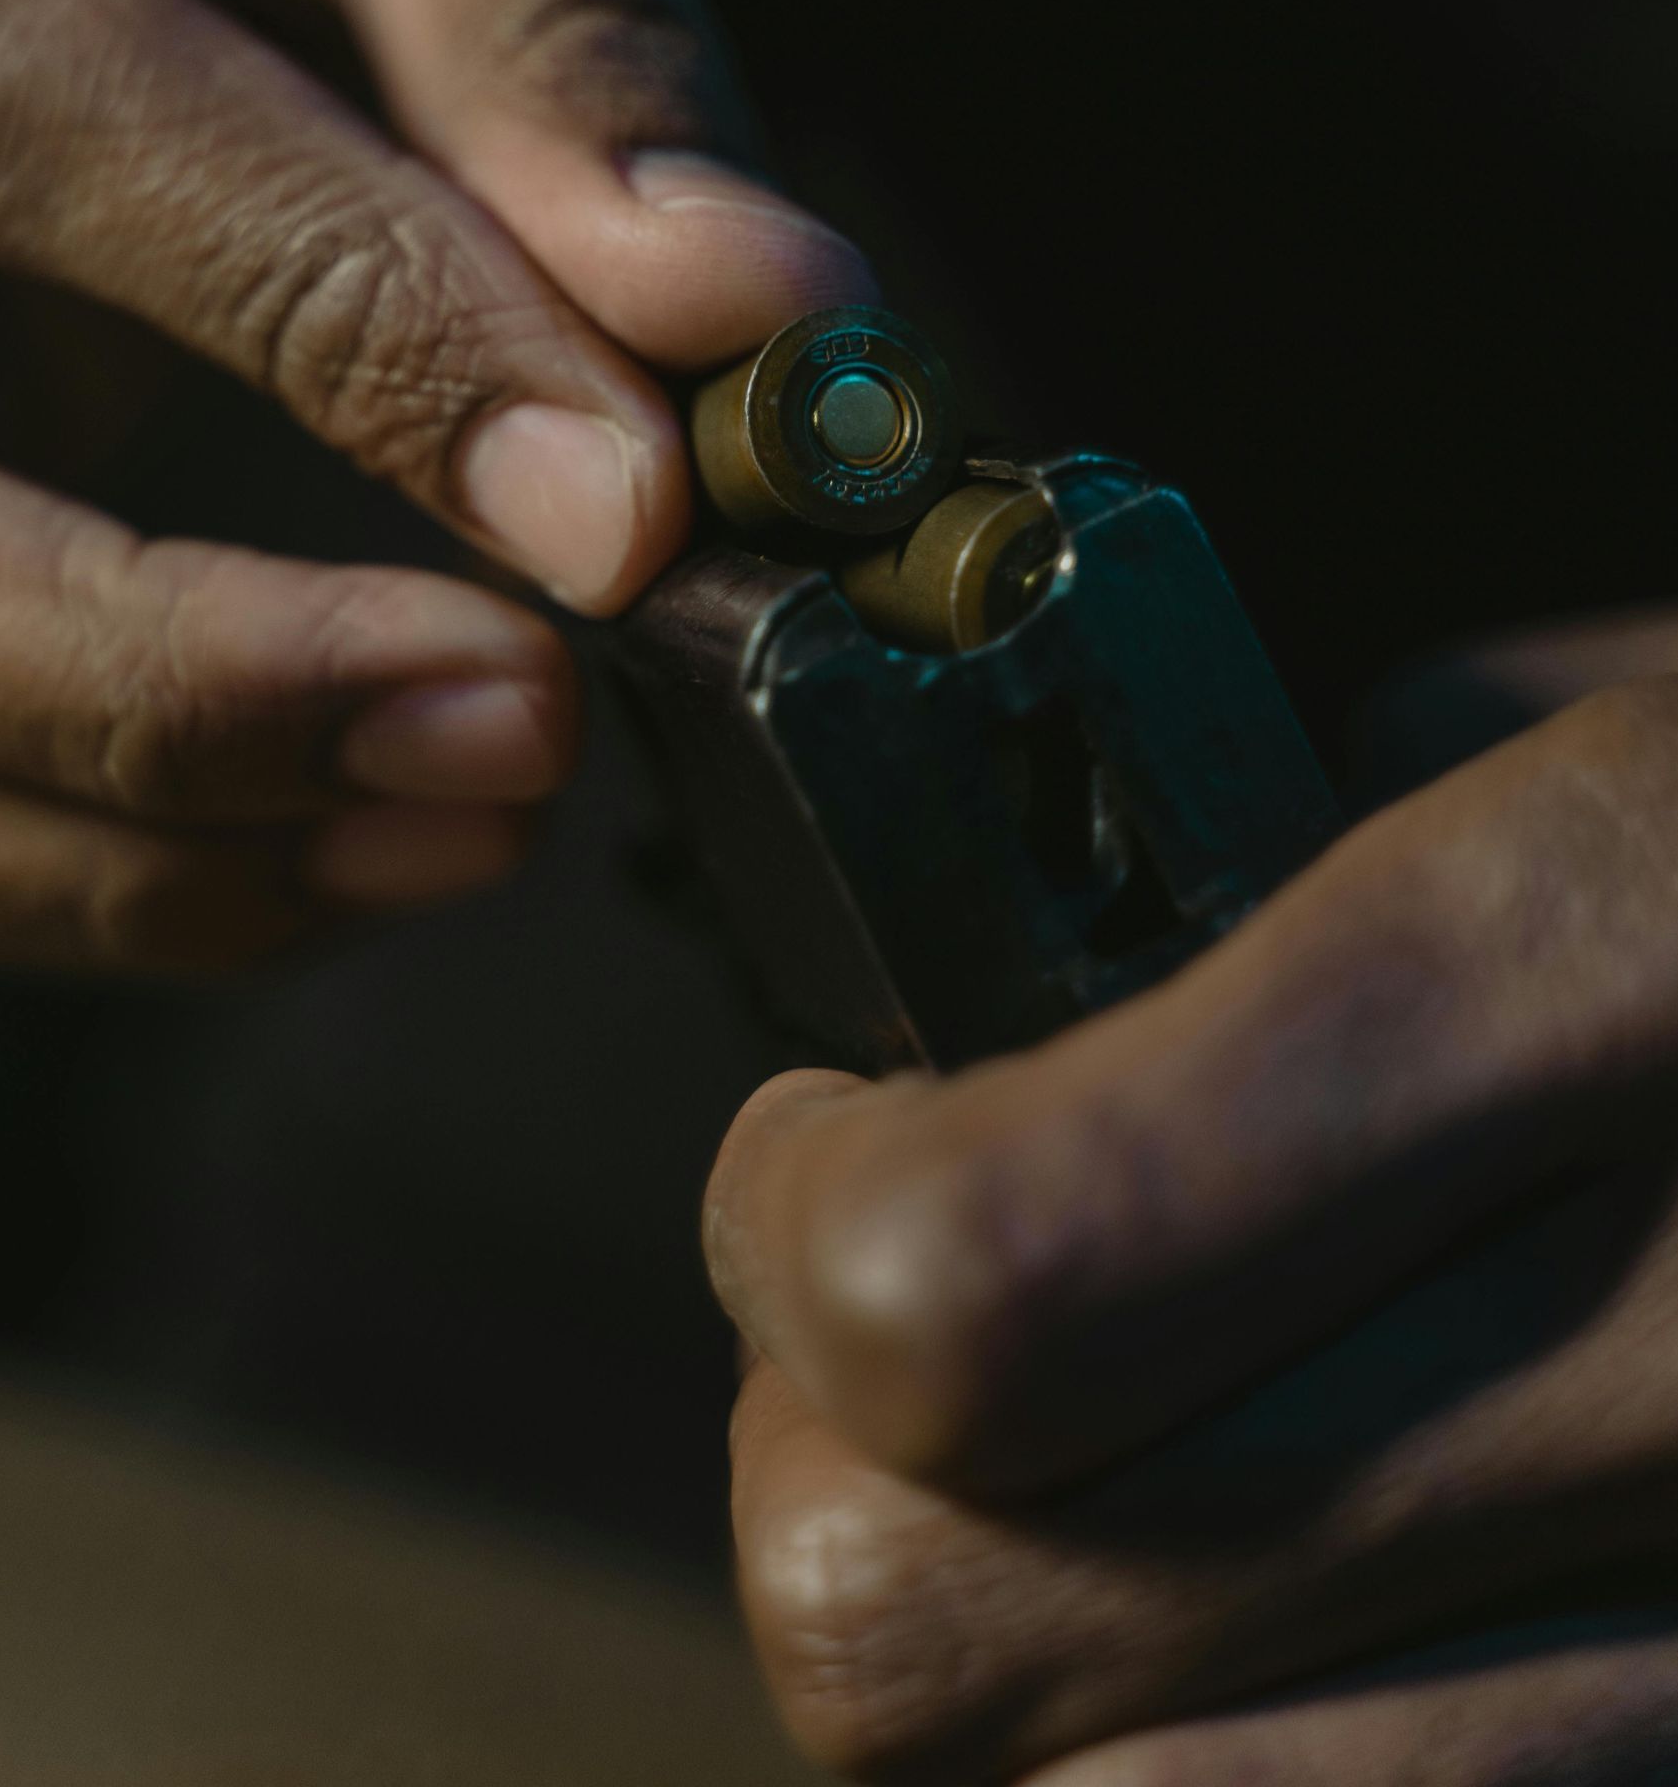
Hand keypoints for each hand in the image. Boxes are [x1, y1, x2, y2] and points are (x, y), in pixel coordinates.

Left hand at [706, 677, 1677, 1782]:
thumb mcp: (1603, 698)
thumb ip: (1284, 822)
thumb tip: (1020, 975)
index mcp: (1584, 961)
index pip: (971, 1267)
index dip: (792, 1222)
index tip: (817, 1140)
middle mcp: (1672, 1347)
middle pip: (936, 1632)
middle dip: (829, 1466)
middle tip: (913, 1311)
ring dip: (1010, 1642)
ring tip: (1105, 1465)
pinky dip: (1218, 1735)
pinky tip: (1290, 1573)